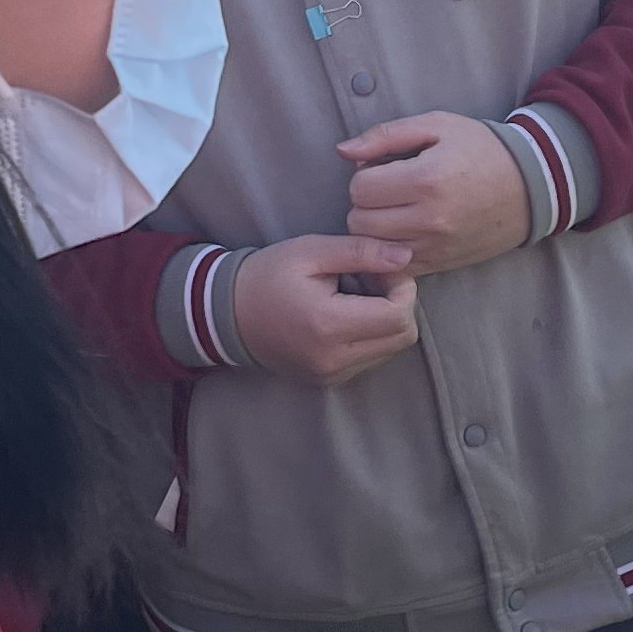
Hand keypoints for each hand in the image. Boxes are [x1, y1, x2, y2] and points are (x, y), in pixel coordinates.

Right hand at [232, 235, 421, 385]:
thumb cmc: (267, 276)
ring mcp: (331, 374)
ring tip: (359, 297)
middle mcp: (333, 358)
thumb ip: (361, 252)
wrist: (227, 315)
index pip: (399, 315)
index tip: (383, 268)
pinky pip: (370, 359)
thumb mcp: (311, 251)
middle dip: (400, 305)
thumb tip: (405, 257)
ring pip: (390, 350)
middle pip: (402, 337)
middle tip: (375, 281)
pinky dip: (371, 336)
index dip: (403, 288)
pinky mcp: (328, 380)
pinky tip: (348, 315)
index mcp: (328, 324)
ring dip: (386, 321)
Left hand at [340, 114, 531, 276]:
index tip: (383, 170)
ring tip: (396, 210)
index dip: (364, 175)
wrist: (530, 186)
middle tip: (387, 191)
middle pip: (359, 221)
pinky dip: (390, 250)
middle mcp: (429, 219)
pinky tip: (405, 231)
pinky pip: (394, 266)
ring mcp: (435, 246)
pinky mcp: (440, 264)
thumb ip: (385, 135)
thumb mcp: (436, 126)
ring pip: (372, 247)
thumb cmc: (481, 149)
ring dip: (375, 228)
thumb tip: (342, 150)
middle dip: (365, 204)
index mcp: (427, 179)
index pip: (360, 188)